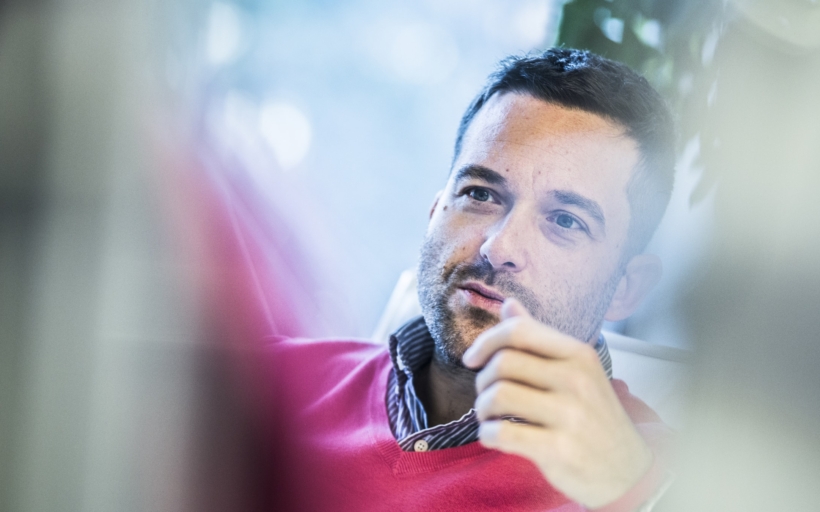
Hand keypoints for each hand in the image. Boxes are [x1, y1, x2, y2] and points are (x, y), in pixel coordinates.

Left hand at [462, 298, 652, 508]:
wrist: (627, 469)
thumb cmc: (592, 414)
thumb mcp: (575, 370)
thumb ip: (538, 338)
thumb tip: (508, 304)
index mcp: (578, 354)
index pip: (519, 331)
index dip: (486, 342)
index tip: (472, 359)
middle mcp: (576, 380)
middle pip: (503, 363)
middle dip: (482, 380)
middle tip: (487, 396)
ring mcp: (570, 415)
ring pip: (499, 396)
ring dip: (482, 409)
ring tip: (490, 417)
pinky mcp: (559, 449)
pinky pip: (502, 433)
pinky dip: (487, 435)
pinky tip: (494, 437)